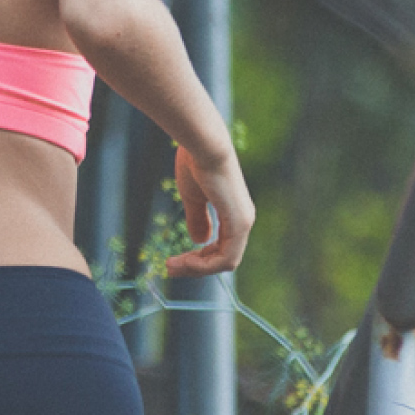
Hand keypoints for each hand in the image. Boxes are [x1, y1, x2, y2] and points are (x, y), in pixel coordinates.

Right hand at [165, 143, 253, 278]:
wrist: (203, 146)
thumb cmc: (195, 164)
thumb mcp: (194, 198)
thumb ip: (198, 219)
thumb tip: (200, 240)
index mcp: (234, 213)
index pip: (220, 248)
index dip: (198, 258)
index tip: (174, 260)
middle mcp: (243, 220)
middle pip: (222, 258)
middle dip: (195, 267)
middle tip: (170, 268)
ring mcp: (244, 223)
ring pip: (225, 262)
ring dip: (197, 268)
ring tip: (172, 266)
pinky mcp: (240, 224)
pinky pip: (226, 259)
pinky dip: (204, 265)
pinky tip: (185, 261)